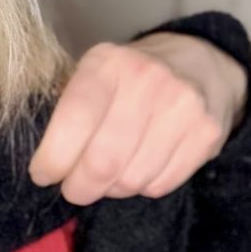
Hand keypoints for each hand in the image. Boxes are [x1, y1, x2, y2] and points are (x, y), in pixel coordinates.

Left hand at [29, 33, 247, 205]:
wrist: (197, 62)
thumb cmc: (127, 77)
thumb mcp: (92, 73)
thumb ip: (66, 109)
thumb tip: (44, 163)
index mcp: (106, 63)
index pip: (74, 121)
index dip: (53, 159)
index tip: (42, 174)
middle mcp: (147, 81)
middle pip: (103, 161)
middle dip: (79, 187)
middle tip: (73, 189)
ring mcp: (182, 107)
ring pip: (132, 179)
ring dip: (111, 189)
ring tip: (106, 178)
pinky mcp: (207, 133)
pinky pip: (161, 184)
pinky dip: (141, 188)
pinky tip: (137, 169)